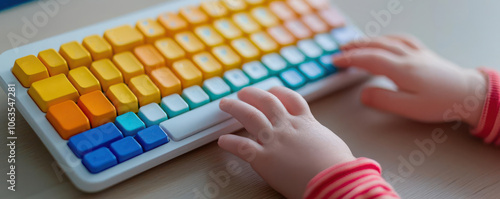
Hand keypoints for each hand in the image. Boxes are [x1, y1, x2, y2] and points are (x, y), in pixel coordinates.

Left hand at [218, 87, 354, 198]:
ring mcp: (274, 140)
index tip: (272, 90)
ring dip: (235, 108)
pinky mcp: (264, 159)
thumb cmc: (338, 166)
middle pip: (266, 101)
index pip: (290, 99)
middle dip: (252, 94)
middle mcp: (288, 126)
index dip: (279, 92)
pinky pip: (241, 147)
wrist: (335, 179)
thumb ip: (320, 139)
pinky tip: (222, 141)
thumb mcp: (332, 144)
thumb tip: (322, 144)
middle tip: (243, 92)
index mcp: (306, 122)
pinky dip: (230, 143)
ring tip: (225, 104)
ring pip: (250, 116)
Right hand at [333, 35, 486, 126]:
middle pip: (376, 47)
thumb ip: (383, 100)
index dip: (350, 59)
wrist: (469, 94)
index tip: (335, 61)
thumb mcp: (408, 108)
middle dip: (355, 48)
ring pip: (387, 41)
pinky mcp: (424, 54)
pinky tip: (384, 40)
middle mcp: (407, 56)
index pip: (369, 59)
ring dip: (368, 41)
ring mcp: (416, 53)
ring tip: (355, 44)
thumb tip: (362, 94)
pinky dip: (387, 38)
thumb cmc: (440, 103)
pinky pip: (401, 39)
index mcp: (401, 69)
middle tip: (339, 51)